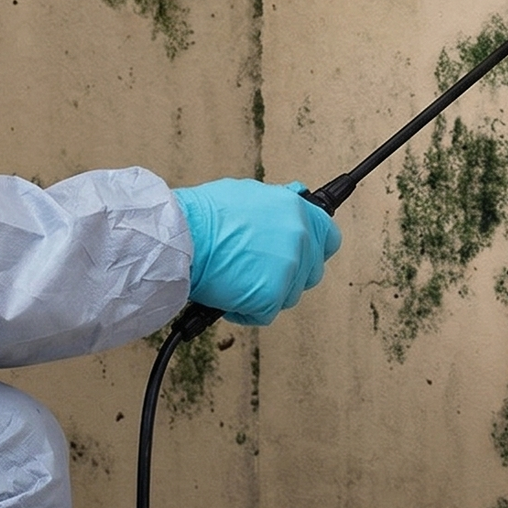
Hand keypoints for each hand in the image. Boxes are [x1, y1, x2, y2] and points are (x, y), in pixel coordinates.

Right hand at [171, 179, 341, 326]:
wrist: (179, 237)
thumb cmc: (203, 215)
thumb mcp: (247, 194)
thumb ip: (278, 202)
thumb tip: (295, 196)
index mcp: (296, 211)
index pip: (329, 236)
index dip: (316, 248)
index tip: (303, 255)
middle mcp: (299, 238)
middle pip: (311, 272)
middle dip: (287, 275)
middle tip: (256, 270)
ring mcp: (288, 269)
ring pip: (288, 295)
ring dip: (266, 293)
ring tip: (234, 277)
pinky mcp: (270, 296)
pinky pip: (264, 314)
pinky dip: (245, 310)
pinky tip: (226, 293)